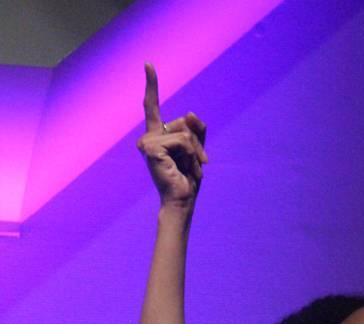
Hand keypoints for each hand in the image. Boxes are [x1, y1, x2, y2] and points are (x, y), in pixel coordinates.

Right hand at [136, 62, 208, 207]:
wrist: (181, 200)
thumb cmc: (187, 179)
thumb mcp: (196, 150)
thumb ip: (196, 129)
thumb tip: (189, 112)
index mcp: (157, 136)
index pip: (151, 106)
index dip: (151, 85)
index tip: (148, 64)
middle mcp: (148, 137)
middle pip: (183, 122)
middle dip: (196, 143)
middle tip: (195, 164)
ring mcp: (147, 143)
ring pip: (185, 133)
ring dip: (195, 152)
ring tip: (190, 169)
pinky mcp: (153, 149)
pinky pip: (182, 141)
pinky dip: (190, 155)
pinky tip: (184, 169)